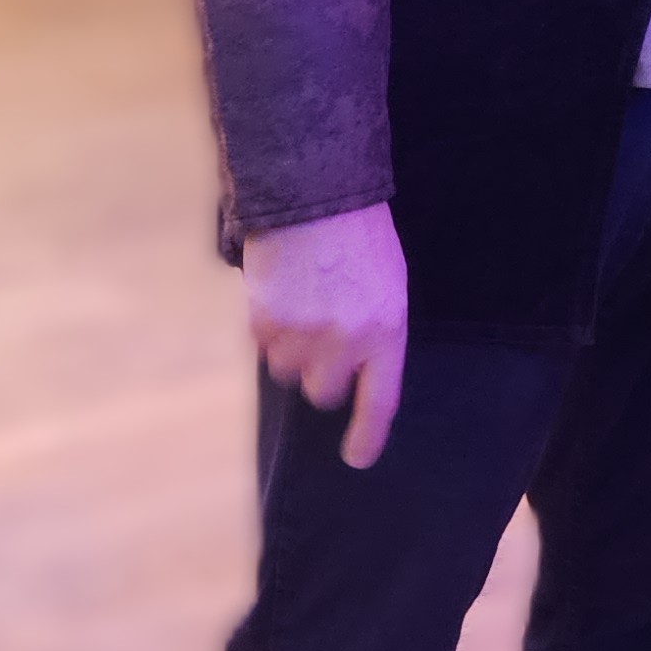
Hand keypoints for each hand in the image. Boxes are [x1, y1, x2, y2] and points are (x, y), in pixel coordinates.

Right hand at [244, 202, 408, 468]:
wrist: (314, 192)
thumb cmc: (360, 237)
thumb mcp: (388, 286)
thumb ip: (376, 333)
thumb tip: (354, 374)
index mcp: (387, 332)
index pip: (379, 402)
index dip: (367, 436)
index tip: (357, 459)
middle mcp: (345, 342)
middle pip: (324, 393)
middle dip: (322, 372)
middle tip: (323, 334)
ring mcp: (302, 334)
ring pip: (287, 371)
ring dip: (291, 348)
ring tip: (302, 302)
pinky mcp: (265, 321)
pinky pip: (262, 344)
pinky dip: (267, 326)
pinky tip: (282, 290)